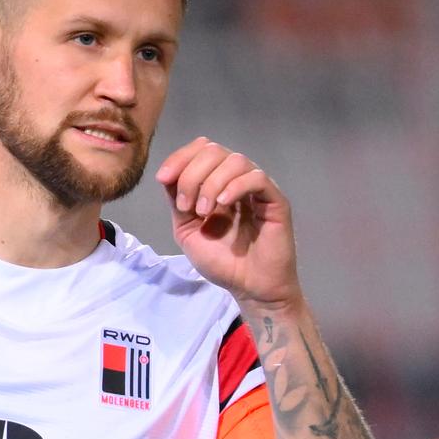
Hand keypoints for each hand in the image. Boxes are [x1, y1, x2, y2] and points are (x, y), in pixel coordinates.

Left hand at [159, 137, 300, 308]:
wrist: (249, 287)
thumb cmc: (222, 262)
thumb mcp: (187, 230)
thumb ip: (177, 202)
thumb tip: (167, 175)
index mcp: (216, 184)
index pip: (200, 151)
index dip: (180, 158)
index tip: (162, 178)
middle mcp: (237, 180)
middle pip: (214, 150)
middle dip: (192, 173)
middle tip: (186, 206)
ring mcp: (257, 189)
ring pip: (235, 160)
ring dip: (211, 182)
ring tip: (203, 211)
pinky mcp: (275, 200)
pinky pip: (257, 178)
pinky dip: (235, 186)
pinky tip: (223, 204)